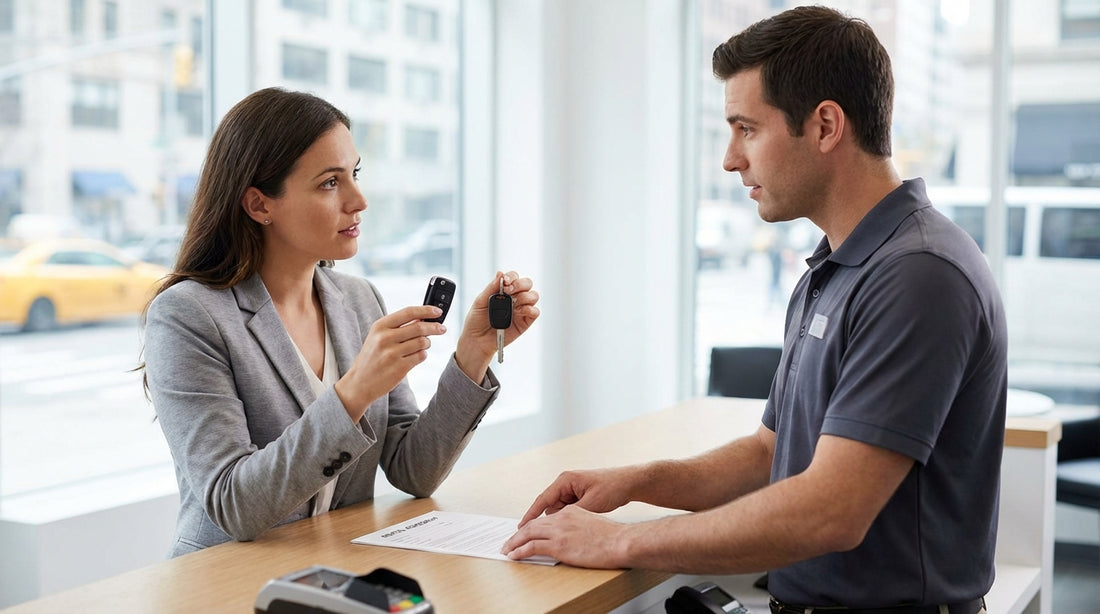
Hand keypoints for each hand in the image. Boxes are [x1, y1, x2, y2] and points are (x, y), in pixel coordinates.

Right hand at [335, 304, 446, 420]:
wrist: (359, 383)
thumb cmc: (372, 358)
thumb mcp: (378, 337)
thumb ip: (397, 327)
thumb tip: (422, 318)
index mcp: (379, 326)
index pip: (408, 312)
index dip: (426, 310)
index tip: (438, 311)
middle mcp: (385, 338)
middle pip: (419, 327)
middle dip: (435, 327)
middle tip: (442, 328)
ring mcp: (392, 353)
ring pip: (422, 342)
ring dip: (427, 343)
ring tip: (423, 345)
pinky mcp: (399, 368)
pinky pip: (421, 356)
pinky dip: (422, 355)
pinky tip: (416, 356)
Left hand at [454, 270, 540, 380]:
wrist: (476, 341)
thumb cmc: (476, 321)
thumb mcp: (480, 301)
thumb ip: (491, 288)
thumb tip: (500, 273)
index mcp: (503, 291)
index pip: (513, 277)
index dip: (512, 276)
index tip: (505, 282)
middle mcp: (514, 298)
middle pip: (527, 283)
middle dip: (520, 284)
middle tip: (509, 291)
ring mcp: (521, 310)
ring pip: (533, 296)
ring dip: (525, 296)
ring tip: (513, 303)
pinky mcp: (525, 322)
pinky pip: (535, 312)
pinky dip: (530, 309)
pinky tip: (520, 312)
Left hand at [502, 505, 628, 567]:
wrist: (620, 541)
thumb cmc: (614, 537)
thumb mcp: (593, 524)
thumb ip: (579, 527)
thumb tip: (572, 538)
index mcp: (571, 511)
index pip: (545, 519)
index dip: (532, 527)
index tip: (524, 534)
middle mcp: (562, 518)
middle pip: (533, 525)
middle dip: (518, 535)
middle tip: (508, 543)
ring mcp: (559, 531)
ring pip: (528, 534)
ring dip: (514, 543)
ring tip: (506, 550)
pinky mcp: (559, 545)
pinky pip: (532, 547)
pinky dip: (519, 551)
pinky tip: (514, 556)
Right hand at [517, 467, 636, 526]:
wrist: (630, 483)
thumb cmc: (612, 488)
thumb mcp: (591, 504)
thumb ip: (571, 514)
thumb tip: (556, 524)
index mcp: (565, 480)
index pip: (542, 500)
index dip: (531, 515)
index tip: (521, 527)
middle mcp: (565, 483)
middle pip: (550, 506)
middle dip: (553, 519)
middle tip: (556, 531)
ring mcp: (572, 489)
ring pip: (559, 509)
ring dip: (565, 518)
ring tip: (580, 521)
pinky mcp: (579, 495)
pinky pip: (568, 509)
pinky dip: (572, 516)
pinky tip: (583, 520)